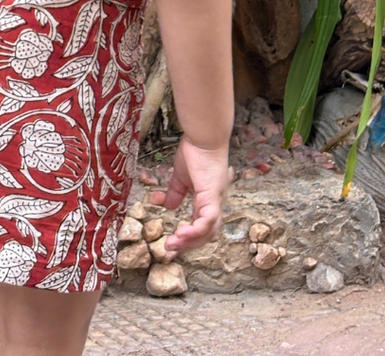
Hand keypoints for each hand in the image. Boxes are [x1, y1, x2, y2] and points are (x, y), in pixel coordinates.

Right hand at [160, 136, 230, 252]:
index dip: (189, 236)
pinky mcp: (212, 195)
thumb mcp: (181, 176)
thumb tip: (168, 206)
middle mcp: (215, 202)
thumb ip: (176, 192)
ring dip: (190, 241)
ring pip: (208, 230)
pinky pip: (207, 220)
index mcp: (209, 198)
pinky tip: (181, 233)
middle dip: (189, 244)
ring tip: (173, 244)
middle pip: (207, 233)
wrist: (203, 135)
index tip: (173, 242)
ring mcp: (216, 200)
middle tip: (170, 249)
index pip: (202, 224)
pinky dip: (196, 230)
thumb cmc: (195, 150)